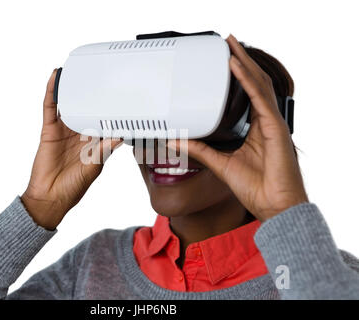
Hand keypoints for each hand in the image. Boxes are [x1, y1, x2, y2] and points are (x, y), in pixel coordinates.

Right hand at [22, 69, 121, 229]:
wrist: (50, 197)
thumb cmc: (73, 187)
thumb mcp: (94, 167)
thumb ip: (104, 151)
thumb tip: (120, 136)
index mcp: (93, 142)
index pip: (104, 121)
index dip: (111, 109)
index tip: (122, 96)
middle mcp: (79, 134)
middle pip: (87, 108)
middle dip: (93, 94)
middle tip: (101, 75)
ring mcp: (64, 130)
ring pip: (69, 104)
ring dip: (72, 88)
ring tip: (78, 70)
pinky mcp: (49, 130)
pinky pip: (50, 108)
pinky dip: (52, 93)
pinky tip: (56, 79)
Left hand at [169, 35, 307, 221]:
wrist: (273, 205)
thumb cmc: (255, 187)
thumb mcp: (219, 163)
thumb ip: (198, 150)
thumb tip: (174, 141)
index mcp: (255, 128)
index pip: (246, 94)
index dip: (237, 76)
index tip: (224, 62)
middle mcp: (265, 121)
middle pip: (254, 83)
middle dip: (240, 61)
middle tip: (227, 43)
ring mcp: (272, 122)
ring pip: (259, 84)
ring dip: (244, 63)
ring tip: (231, 46)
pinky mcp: (275, 127)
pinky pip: (260, 98)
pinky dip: (248, 80)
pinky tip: (236, 67)